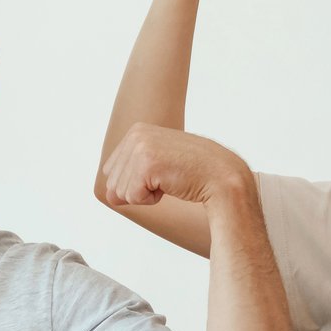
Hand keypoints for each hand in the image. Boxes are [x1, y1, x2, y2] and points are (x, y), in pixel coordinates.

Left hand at [100, 123, 248, 207]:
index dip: (136, 182)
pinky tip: (171, 185)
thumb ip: (129, 175)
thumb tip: (109, 196)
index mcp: (136, 130)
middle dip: (139, 190)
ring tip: (170, 180)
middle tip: (167, 177)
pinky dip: (151, 200)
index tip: (162, 172)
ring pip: (121, 192)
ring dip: (146, 195)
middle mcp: (135, 135)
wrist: (221, 175)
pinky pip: (133, 197)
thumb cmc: (193, 172)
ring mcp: (140, 148)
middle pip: (113, 182)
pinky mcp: (146, 165)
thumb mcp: (157, 165)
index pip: (112, 171)